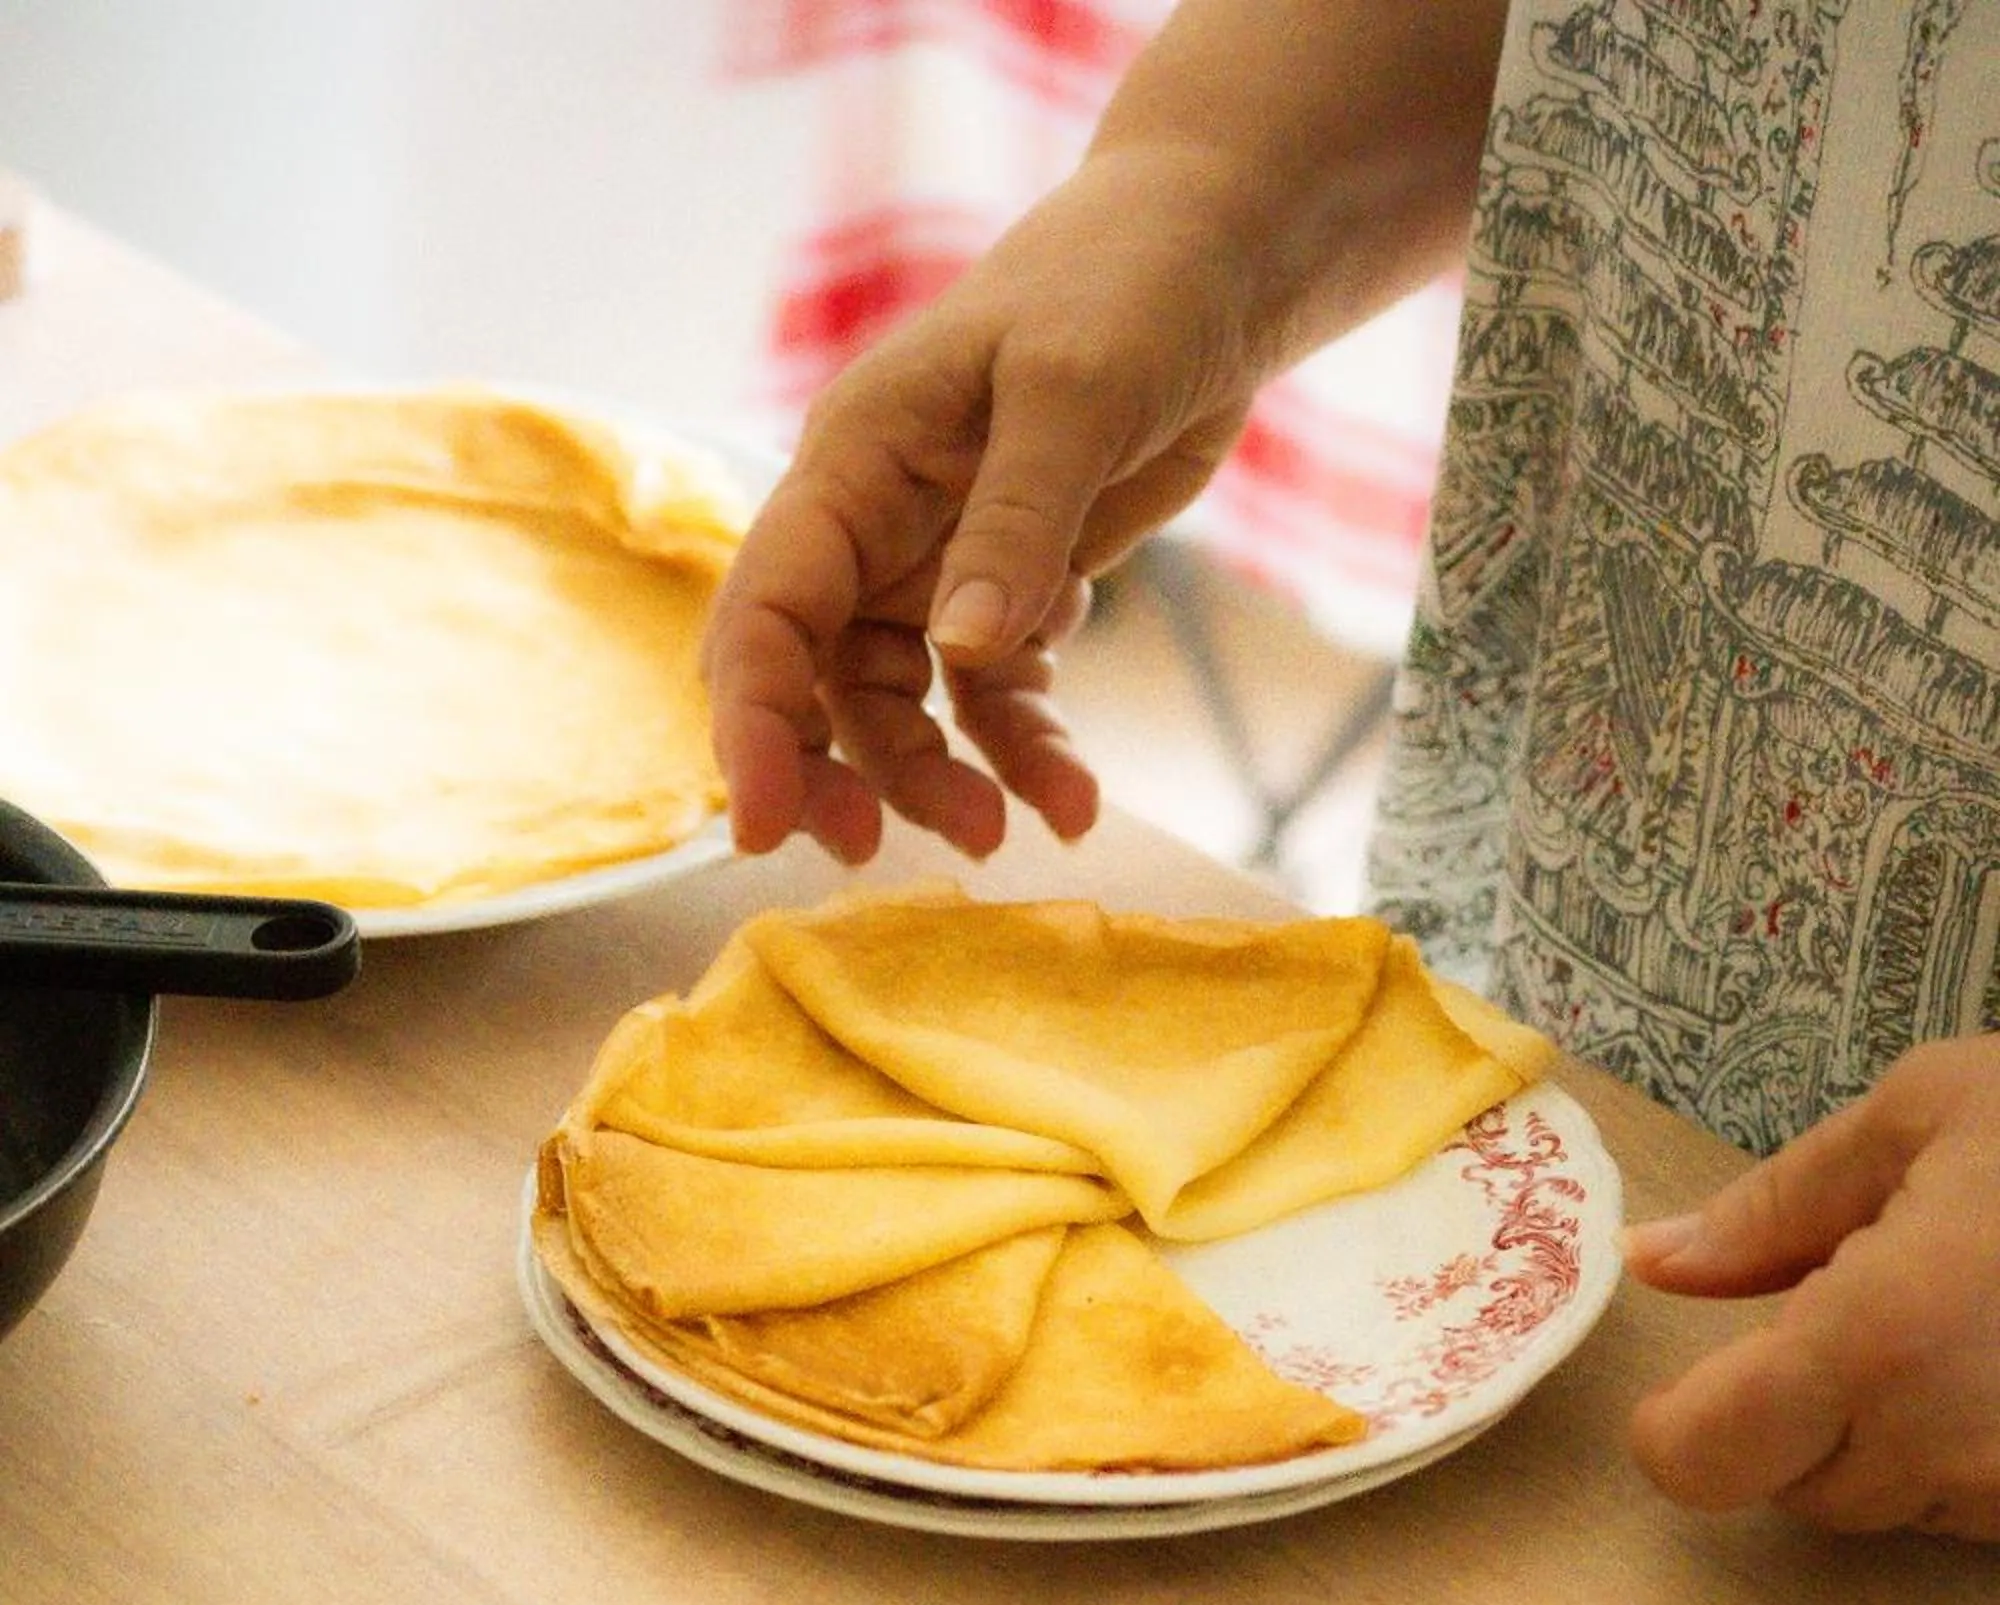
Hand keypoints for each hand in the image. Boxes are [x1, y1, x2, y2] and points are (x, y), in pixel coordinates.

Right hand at [700, 150, 1266, 864]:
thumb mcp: (1076, 391)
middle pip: (812, 677)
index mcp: (854, 461)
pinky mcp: (1009, 591)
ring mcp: (937, 564)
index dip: (753, 721)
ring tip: (1006, 834)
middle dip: (833, 771)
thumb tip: (959, 648)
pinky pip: (995, 700)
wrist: (1216, 263)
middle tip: (875, 853)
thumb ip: (1016, 521)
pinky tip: (1074, 804)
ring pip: (899, 708)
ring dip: (939, 779)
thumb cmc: (1128, 287)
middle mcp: (874, 523)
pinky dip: (1025, 756)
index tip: (766, 825)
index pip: (767, 606)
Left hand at [1622, 1036, 1999, 1538]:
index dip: (1672, 1431)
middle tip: (1863, 1311)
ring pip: (1886, 1505)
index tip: (1684, 1389)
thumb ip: (1776, 1203)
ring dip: (1887, 1437)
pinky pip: (1970, 1506)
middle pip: (1792, 1489)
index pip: (1701, 1460)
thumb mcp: (1929, 1113)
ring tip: (1957, 1326)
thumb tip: (1653, 1261)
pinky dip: (1968, 1450)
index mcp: (1876, 1340)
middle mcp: (1940, 1446)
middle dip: (1795, 1418)